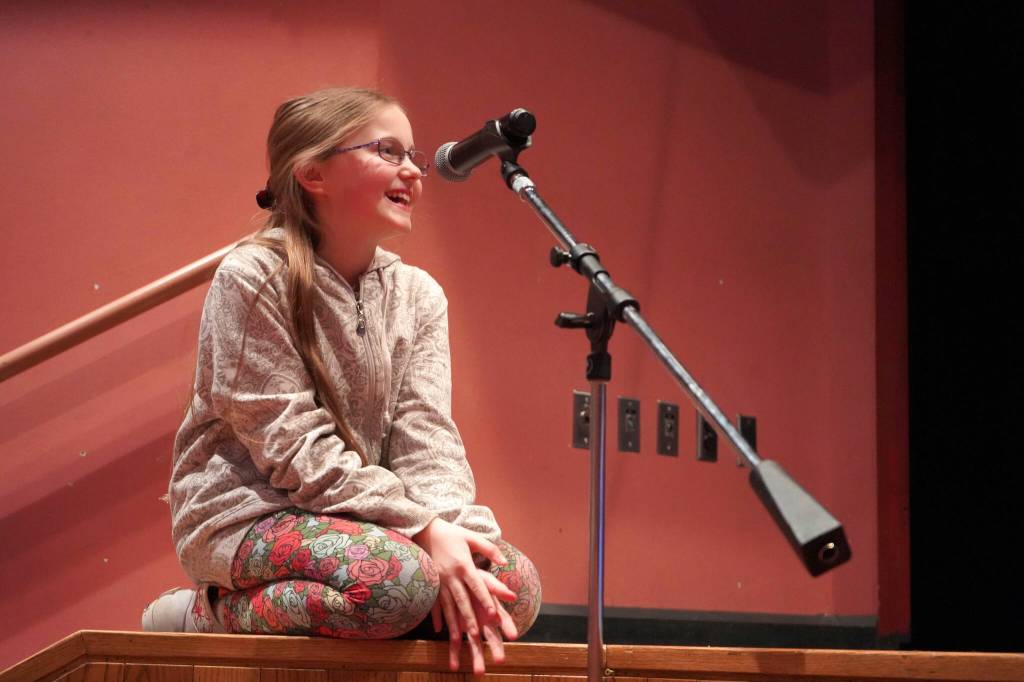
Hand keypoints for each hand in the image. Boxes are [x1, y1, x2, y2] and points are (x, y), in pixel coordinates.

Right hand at [413, 519, 517, 672]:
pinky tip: (438, 629)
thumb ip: (490, 549)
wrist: (425, 530)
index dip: (485, 600)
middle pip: (462, 600)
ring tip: (458, 638)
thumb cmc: (452, 534)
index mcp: (463, 564)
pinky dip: (436, 616)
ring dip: (453, 623)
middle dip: (469, 618)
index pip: (476, 585)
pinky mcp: (431, 583)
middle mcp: (451, 576)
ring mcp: (439, 581)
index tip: (492, 614)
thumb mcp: (472, 537)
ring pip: (448, 606)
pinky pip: (434, 603)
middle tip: (475, 635)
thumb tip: (505, 561)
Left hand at [431, 570, 518, 673]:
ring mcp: (471, 627)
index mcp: (493, 609)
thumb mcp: (484, 580)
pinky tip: (454, 666)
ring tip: (479, 672)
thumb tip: (512, 596)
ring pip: (475, 645)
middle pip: (492, 637)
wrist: (453, 579)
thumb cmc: (472, 579)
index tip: (513, 636)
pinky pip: (455, 643)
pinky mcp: (456, 629)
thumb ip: (496, 588)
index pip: (504, 619)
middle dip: (496, 649)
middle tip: (500, 661)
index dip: (508, 627)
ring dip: (477, 658)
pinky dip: (454, 654)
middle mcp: (484, 621)